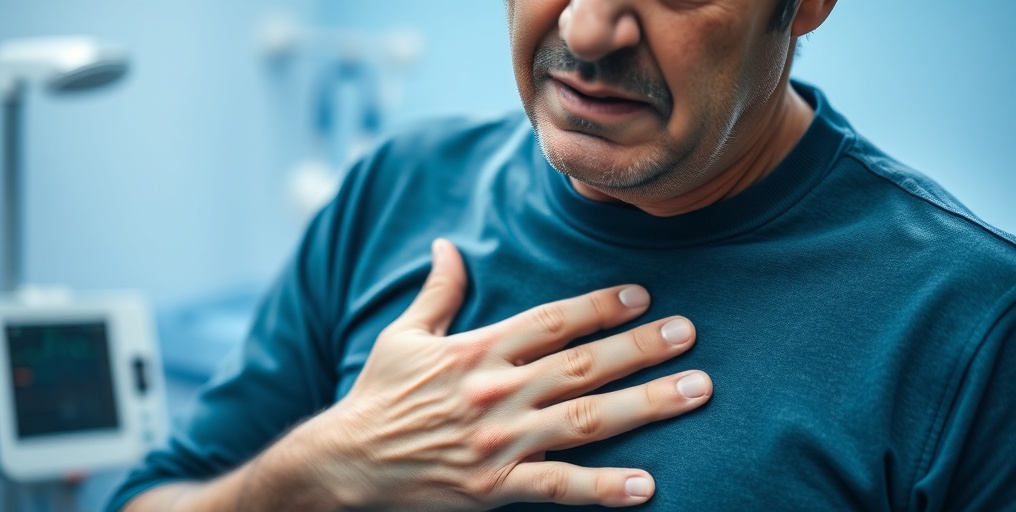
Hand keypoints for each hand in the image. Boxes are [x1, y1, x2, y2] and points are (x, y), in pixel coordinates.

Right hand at [256, 239, 711, 509]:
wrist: (344, 464)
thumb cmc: (377, 395)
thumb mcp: (401, 334)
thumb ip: (437, 291)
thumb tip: (448, 244)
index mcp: (476, 350)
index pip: (549, 321)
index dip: (598, 306)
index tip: (641, 294)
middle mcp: (494, 391)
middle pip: (581, 364)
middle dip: (640, 347)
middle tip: (689, 332)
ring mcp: (498, 441)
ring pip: (586, 420)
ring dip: (646, 404)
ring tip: (696, 391)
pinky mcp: (494, 487)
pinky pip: (558, 488)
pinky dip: (602, 489)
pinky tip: (646, 485)